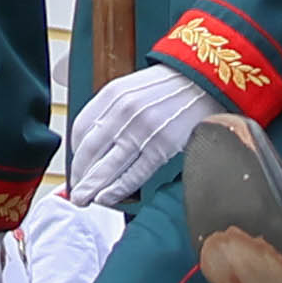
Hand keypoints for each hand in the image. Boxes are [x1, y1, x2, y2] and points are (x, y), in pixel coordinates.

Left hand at [66, 64, 211, 206]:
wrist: (205, 82)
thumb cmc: (171, 87)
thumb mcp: (134, 87)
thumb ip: (113, 109)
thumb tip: (95, 141)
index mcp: (114, 94)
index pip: (81, 129)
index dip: (75, 153)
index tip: (77, 167)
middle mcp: (124, 111)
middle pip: (90, 151)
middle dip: (79, 176)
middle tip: (75, 192)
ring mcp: (143, 130)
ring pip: (107, 166)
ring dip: (91, 188)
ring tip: (83, 200)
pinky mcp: (162, 146)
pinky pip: (133, 174)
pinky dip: (117, 189)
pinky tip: (106, 198)